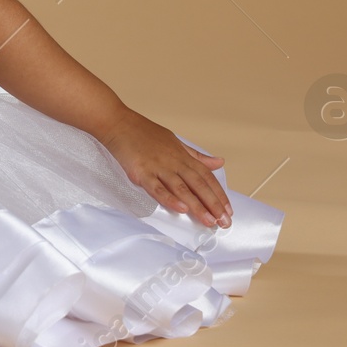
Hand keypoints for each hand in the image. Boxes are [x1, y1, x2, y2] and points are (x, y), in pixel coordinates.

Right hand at [96, 109, 232, 227]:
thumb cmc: (144, 133)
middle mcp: (173, 162)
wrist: (118, 123)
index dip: (219, 194)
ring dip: (197, 206)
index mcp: (182, 155)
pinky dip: (169, 199)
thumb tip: (219, 162)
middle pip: (198, 185)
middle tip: (224, 222)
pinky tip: (181, 209)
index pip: (206, 177)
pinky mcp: (141, 173)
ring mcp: (157, 167)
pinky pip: (157, 188)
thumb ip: (196, 156)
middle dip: (213, 204)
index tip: (228, 210)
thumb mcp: (175, 141)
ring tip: (209, 221)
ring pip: (181, 189)